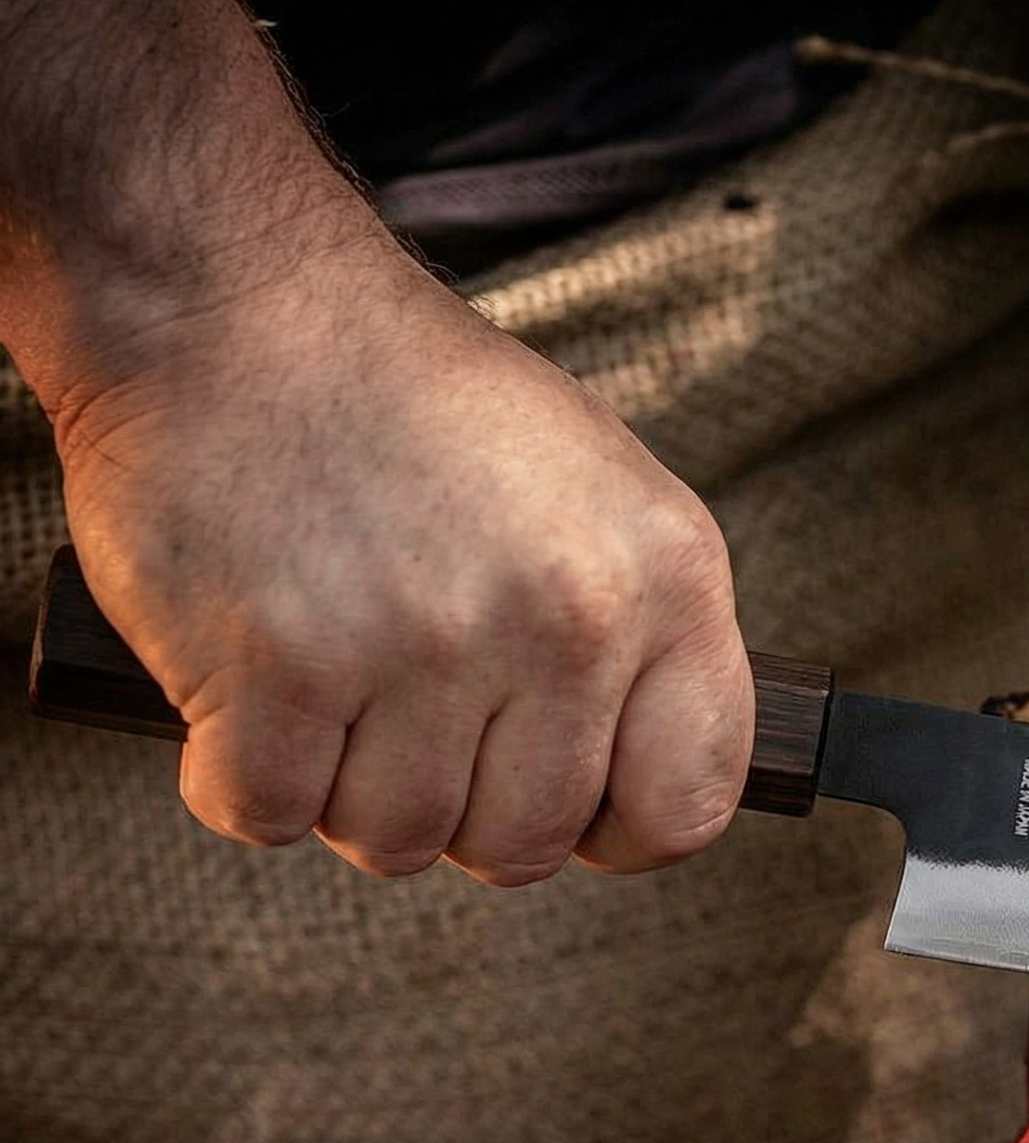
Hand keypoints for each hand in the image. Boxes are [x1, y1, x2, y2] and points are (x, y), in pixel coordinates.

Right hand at [51, 244, 751, 884]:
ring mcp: (426, 644)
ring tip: (331, 677)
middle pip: (524, 848)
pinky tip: (248, 690)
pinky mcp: (281, 665)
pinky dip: (239, 779)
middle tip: (410, 717)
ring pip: (398, 841)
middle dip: (458, 812)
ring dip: (346, 792)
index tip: (561, 797)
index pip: (686, 807)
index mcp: (667, 577)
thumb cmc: (418, 413)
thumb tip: (629, 800)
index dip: (614, 831)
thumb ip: (638, 649)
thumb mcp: (596, 500)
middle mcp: (566, 617)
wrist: (229, 294)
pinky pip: (268, 814)